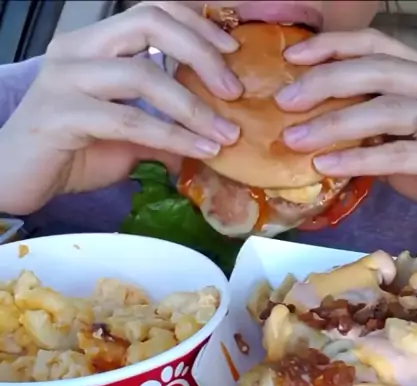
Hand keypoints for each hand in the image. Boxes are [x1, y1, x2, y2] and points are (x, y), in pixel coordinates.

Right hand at [0, 1, 241, 214]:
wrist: (21, 177)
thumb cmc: (72, 151)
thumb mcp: (130, 137)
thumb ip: (164, 129)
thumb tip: (208, 138)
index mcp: (95, 44)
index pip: (151, 12)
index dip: (195, 27)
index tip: (230, 53)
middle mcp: (78, 49)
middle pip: (149, 23)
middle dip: (201, 55)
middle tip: (234, 90)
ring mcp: (66, 78)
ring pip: (143, 75)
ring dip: (193, 107)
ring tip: (226, 133)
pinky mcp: (62, 113)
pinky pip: (129, 120)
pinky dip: (171, 136)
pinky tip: (200, 149)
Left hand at [275, 29, 416, 234]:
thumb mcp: (404, 137)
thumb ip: (371, 126)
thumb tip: (315, 126)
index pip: (380, 45)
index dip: (334, 46)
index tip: (293, 57)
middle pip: (379, 70)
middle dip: (325, 82)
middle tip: (284, 100)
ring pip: (389, 109)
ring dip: (334, 123)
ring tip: (294, 138)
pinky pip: (400, 155)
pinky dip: (359, 160)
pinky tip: (326, 166)